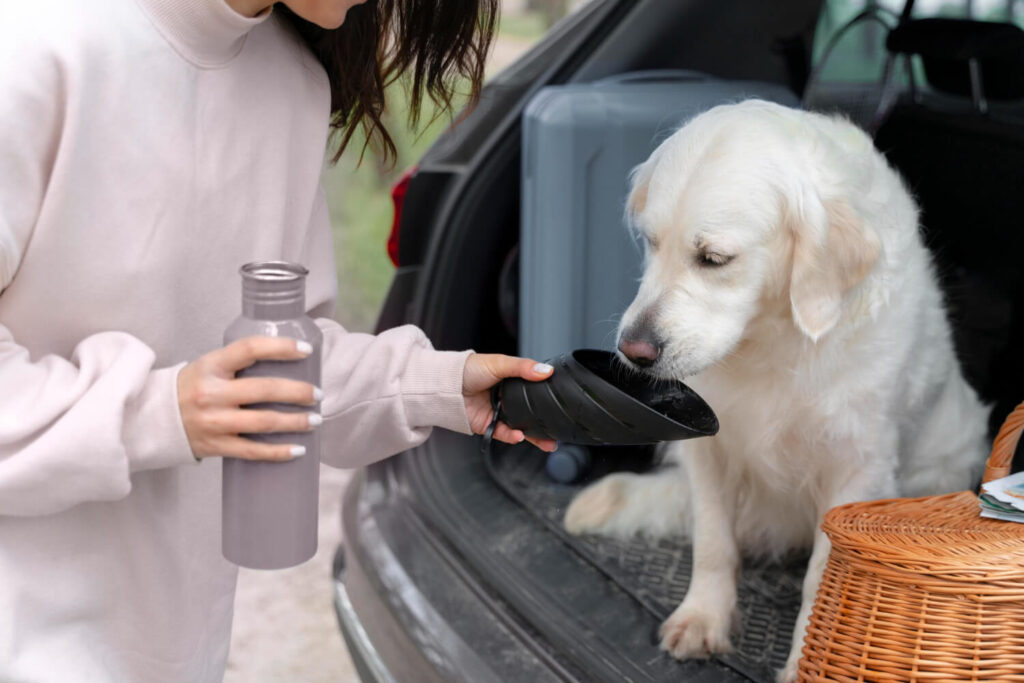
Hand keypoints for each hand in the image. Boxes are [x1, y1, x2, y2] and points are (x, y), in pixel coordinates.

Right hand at [178, 337, 320, 460]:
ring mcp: (214, 421)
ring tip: (315, 420)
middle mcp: (212, 393)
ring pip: (263, 422)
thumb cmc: (191, 387)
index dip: (281, 347)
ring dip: (295, 422)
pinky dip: (278, 452)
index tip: (306, 350)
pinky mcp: (215, 446)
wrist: (154, 418)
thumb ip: (240, 363)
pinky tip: (298, 449)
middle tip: (318, 394)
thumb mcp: (208, 366)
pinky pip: (253, 451)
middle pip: (264, 390)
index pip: (250, 349)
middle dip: (298, 392)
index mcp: (211, 366)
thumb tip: (287, 361)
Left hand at [463, 353, 557, 451]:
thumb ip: (523, 367)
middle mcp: (507, 398)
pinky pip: (504, 433)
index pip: (534, 391)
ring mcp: (498, 412)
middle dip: (545, 425)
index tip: (560, 403)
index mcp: (512, 381)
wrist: (445, 384)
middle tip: (559, 431)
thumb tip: (546, 370)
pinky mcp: (488, 425)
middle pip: (531, 413)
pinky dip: (512, 436)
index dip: (547, 397)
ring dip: (534, 436)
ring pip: (521, 427)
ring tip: (547, 442)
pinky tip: (519, 435)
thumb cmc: (468, 369)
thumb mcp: (499, 363)